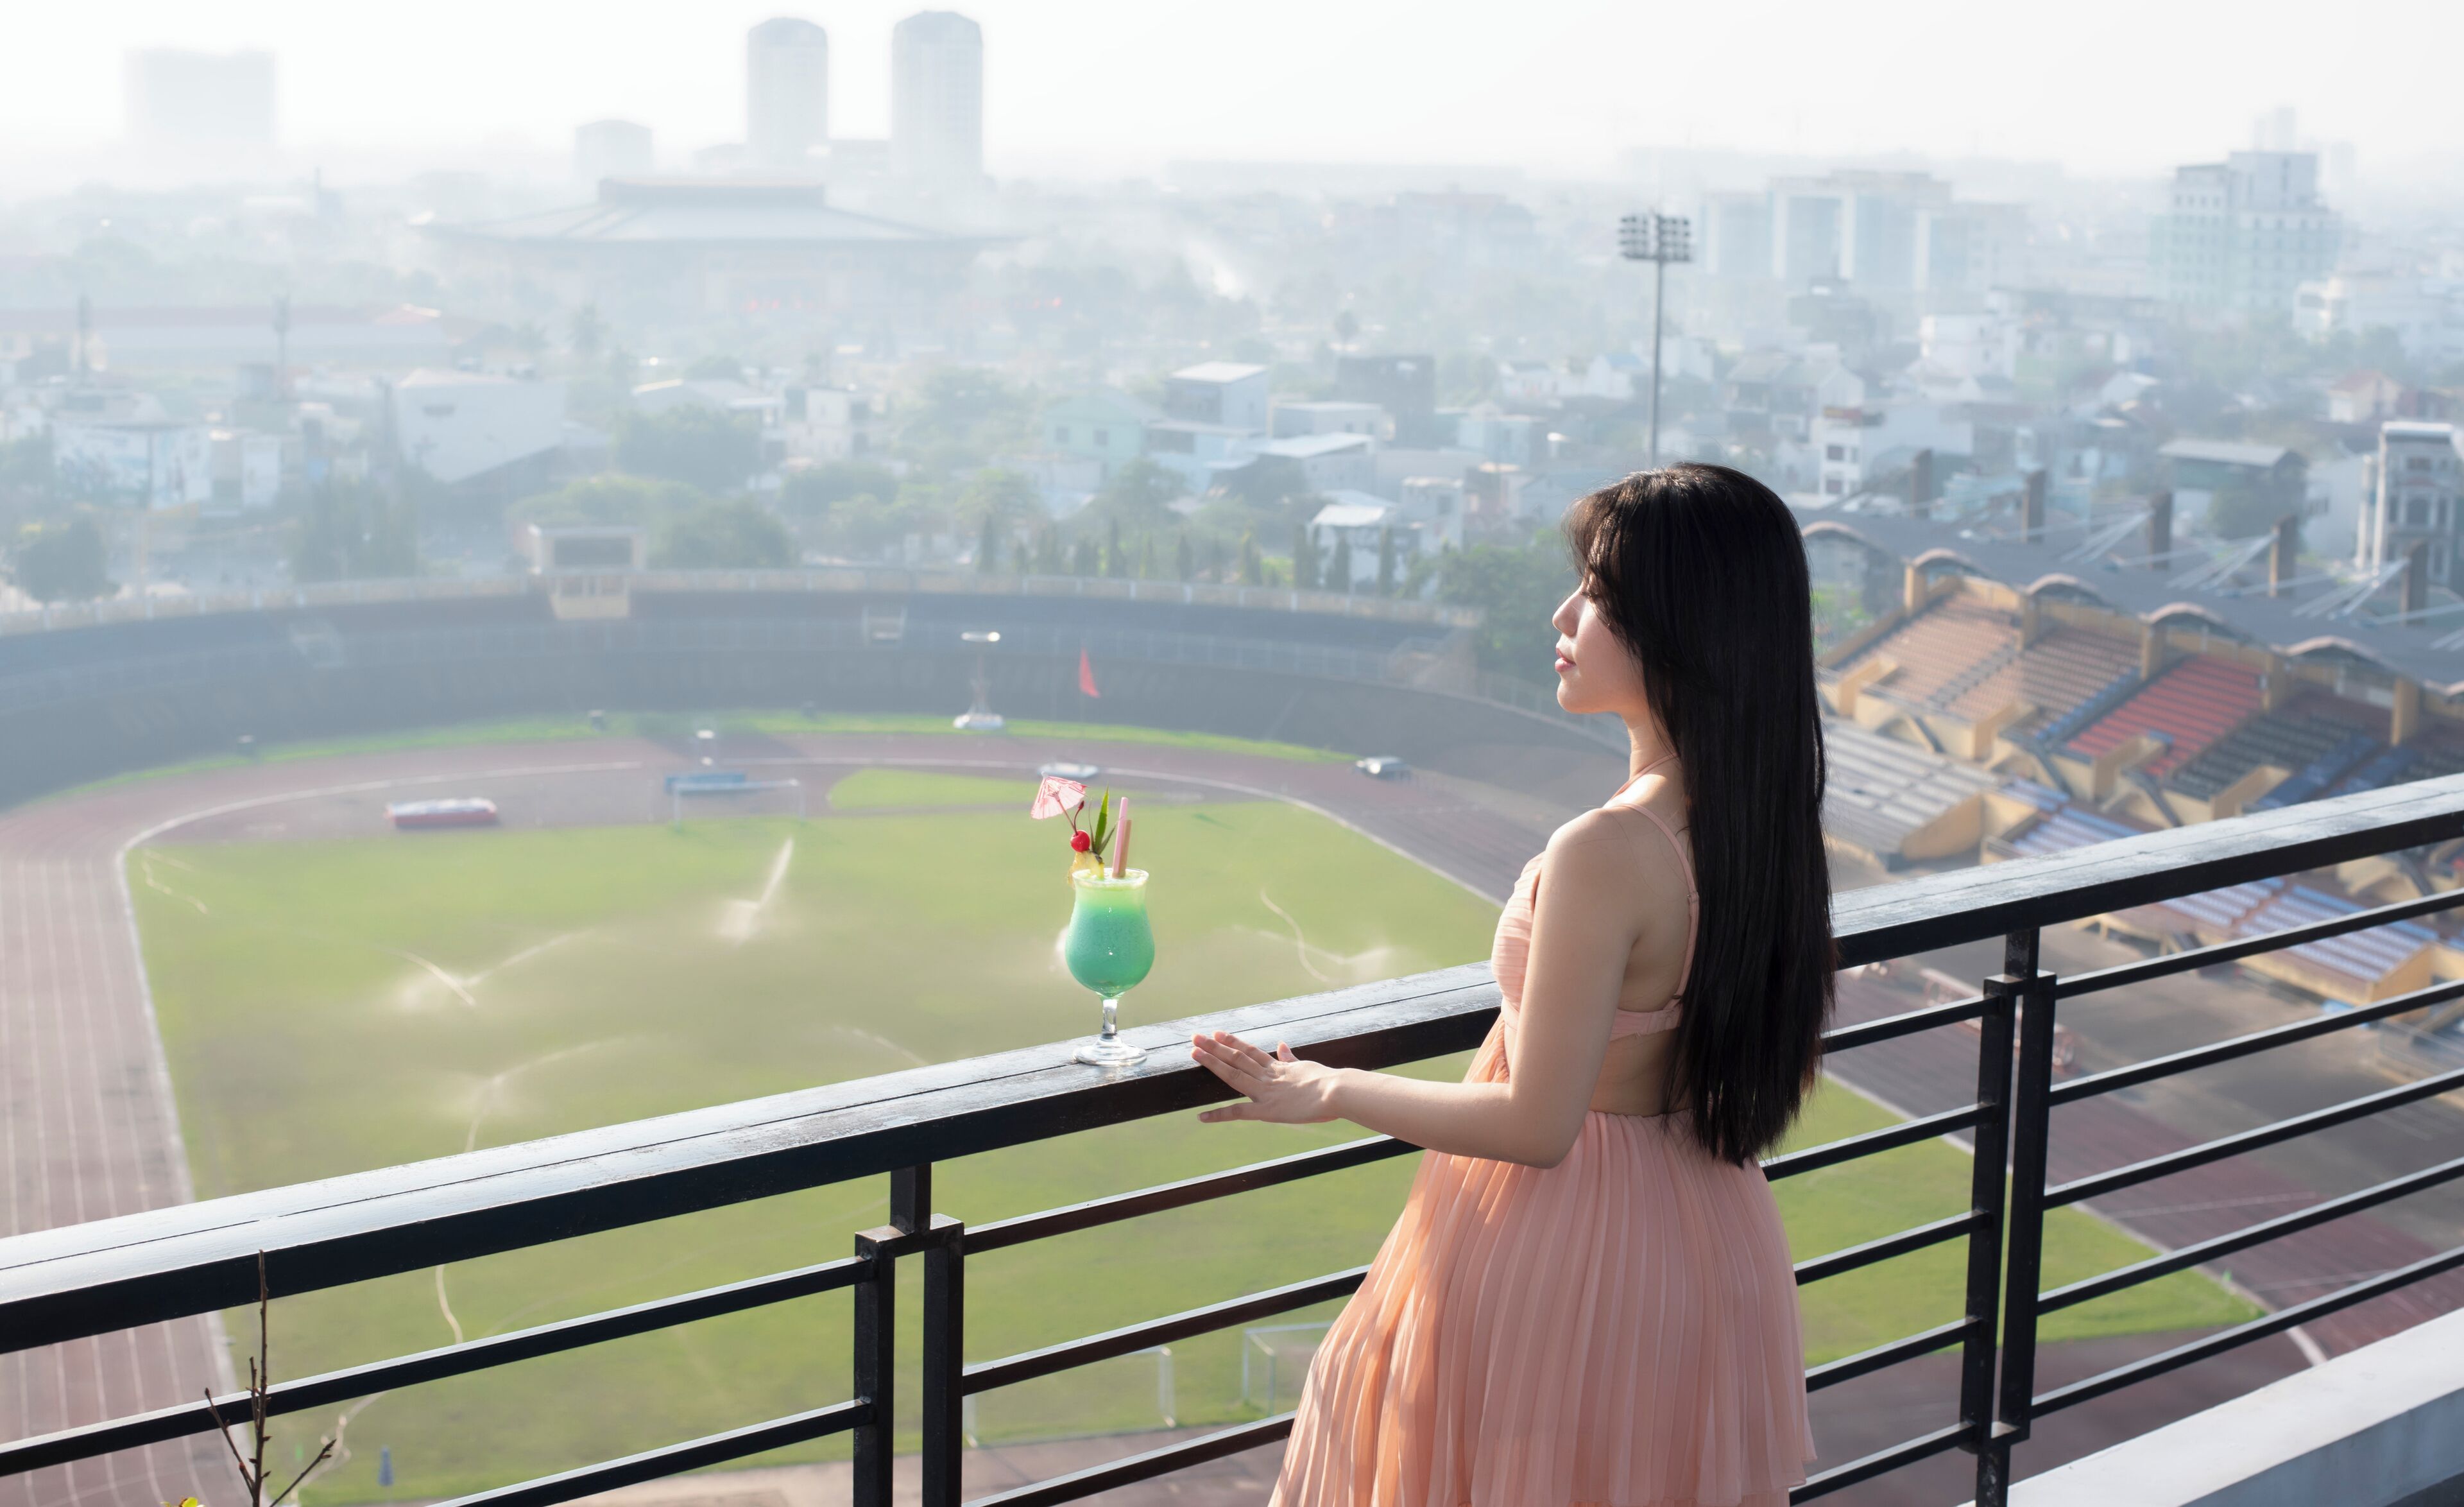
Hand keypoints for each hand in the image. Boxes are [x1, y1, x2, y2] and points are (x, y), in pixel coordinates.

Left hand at [1191, 1030, 1340, 1123]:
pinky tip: (1202, 1117)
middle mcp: (1268, 1076)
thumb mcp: (1308, 1066)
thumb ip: (1291, 1058)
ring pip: (1233, 1073)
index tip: (1218, 1033)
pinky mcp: (1266, 1110)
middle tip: (1195, 1036)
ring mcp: (1265, 1091)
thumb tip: (1282, 1044)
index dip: (1232, 1042)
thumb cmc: (1329, 1082)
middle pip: (1236, 1057)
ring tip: (1193, 1052)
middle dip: (1214, 1047)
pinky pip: (1238, 1112)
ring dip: (1212, 1062)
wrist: (1336, 1091)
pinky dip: (1219, 1115)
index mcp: (1279, 1067)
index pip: (1250, 1052)